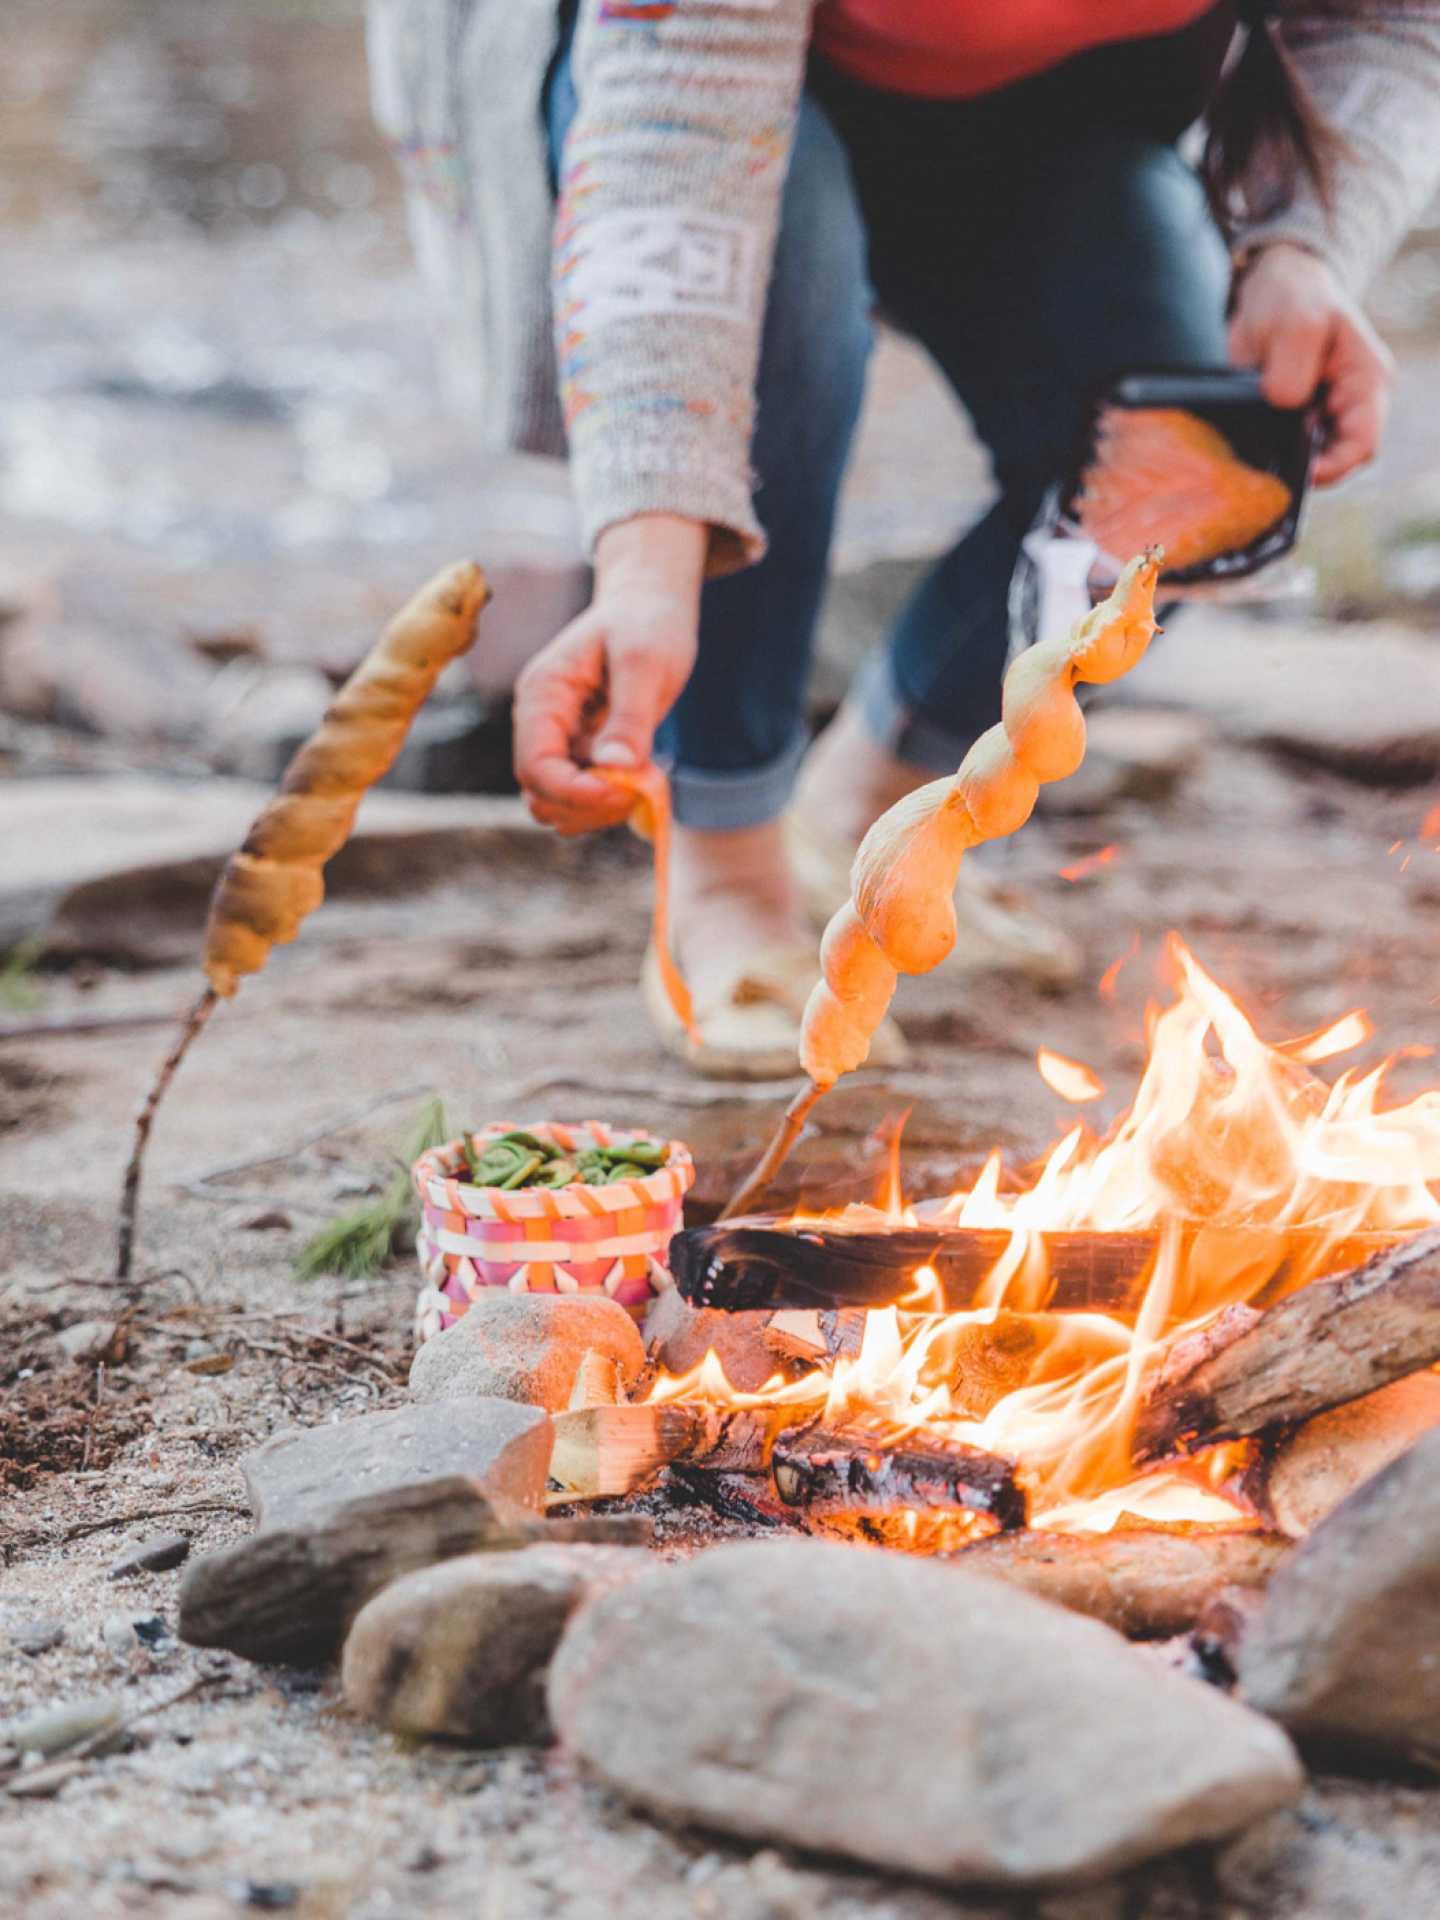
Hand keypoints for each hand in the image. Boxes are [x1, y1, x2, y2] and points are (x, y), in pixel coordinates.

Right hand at [513, 514, 704, 833]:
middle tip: (643, 787)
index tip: (626, 791)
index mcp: (542, 695)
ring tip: (647, 779)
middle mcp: (541, 724)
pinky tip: (645, 776)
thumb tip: (613, 768)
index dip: (575, 792)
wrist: (649, 606)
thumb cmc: (646, 622)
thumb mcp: (644, 661)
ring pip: (560, 807)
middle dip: (590, 806)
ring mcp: (560, 742)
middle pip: (541, 796)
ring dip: (602, 811)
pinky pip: (585, 800)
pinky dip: (613, 803)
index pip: (535, 767)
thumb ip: (629, 716)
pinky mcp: (582, 754)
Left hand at [1229, 242, 1394, 485]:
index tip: (1302, 471)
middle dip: (1305, 466)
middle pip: (1337, 459)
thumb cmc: (1294, 297)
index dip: (1335, 465)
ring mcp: (1322, 414)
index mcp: (1367, 382)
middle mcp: (1350, 404)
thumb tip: (1284, 406)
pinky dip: (1268, 451)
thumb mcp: (1297, 324)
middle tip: (1270, 466)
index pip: (1363, 442)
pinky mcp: (1294, 418)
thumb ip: (1292, 370)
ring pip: (1309, 458)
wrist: (1271, 288)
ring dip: (1284, 460)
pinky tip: (1248, 446)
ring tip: (1256, 454)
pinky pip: (1285, 448)